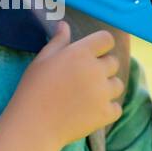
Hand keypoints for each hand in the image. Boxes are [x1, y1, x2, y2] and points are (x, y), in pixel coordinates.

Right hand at [7, 19, 123, 149]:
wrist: (34, 125)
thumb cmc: (33, 89)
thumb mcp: (42, 60)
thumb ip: (58, 42)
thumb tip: (64, 25)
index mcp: (80, 53)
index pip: (106, 39)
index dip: (101, 45)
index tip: (93, 53)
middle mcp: (96, 70)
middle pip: (114, 62)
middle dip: (103, 67)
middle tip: (84, 79)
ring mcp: (103, 93)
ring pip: (118, 84)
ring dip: (107, 88)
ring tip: (88, 95)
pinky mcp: (106, 113)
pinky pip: (117, 107)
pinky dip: (107, 109)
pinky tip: (91, 110)